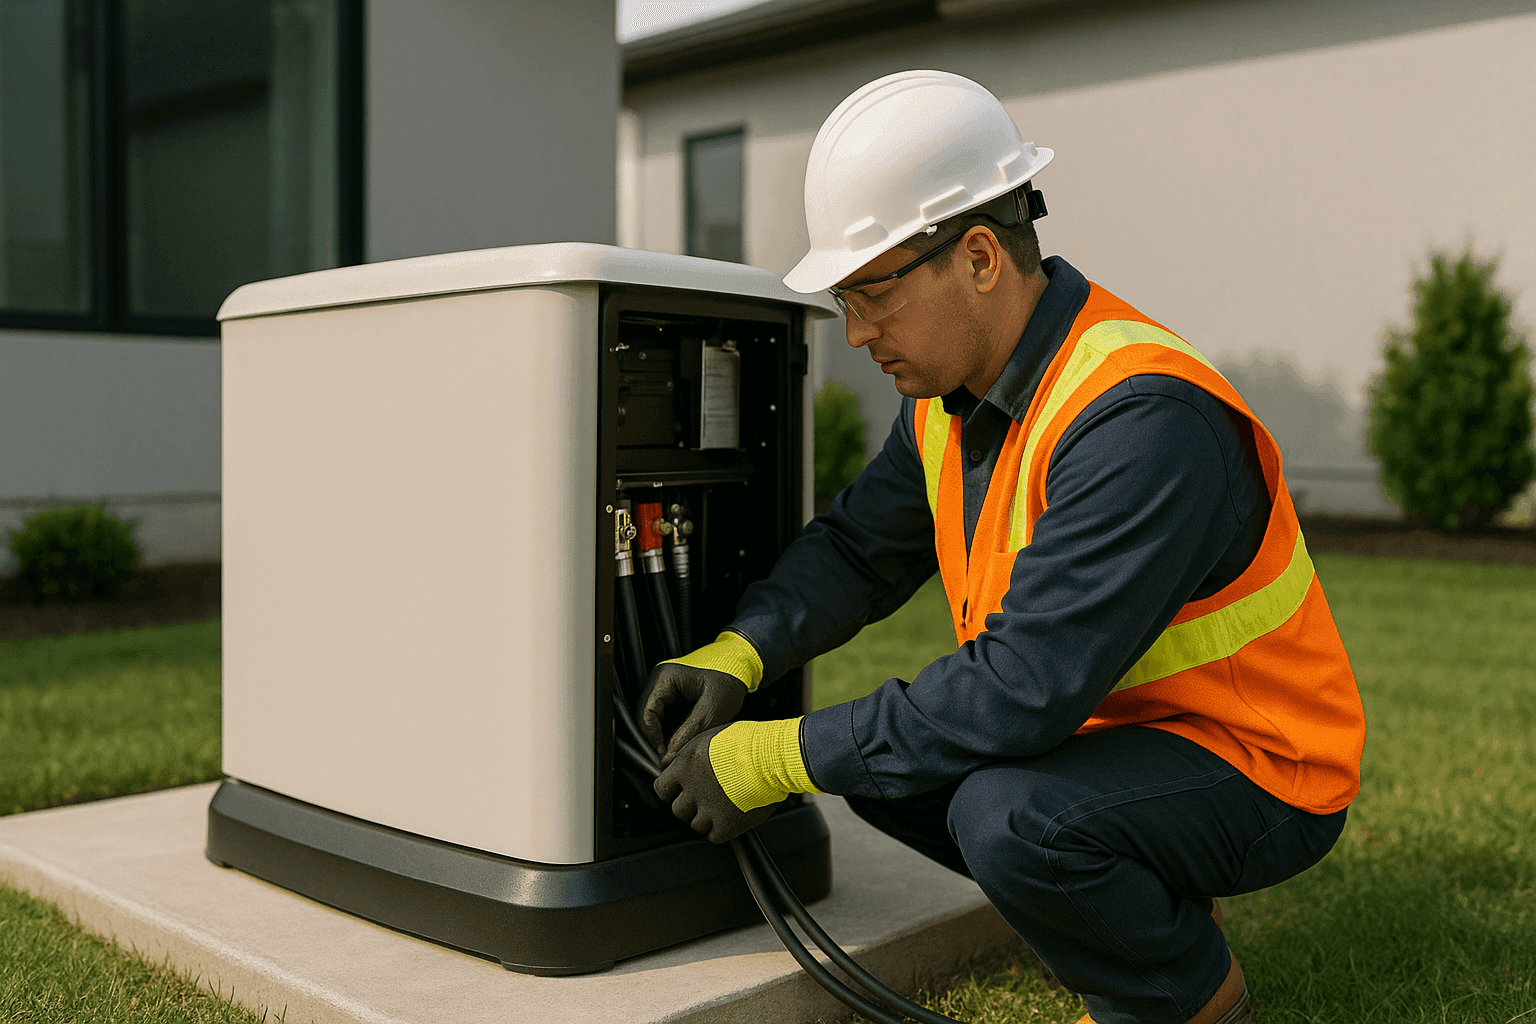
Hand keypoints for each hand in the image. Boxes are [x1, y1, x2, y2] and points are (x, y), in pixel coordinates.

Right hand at [639, 663, 747, 765]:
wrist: (743, 664)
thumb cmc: (730, 679)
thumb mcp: (712, 710)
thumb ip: (688, 733)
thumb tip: (668, 757)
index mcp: (664, 677)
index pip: (645, 714)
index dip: (653, 739)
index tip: (665, 756)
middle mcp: (659, 680)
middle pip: (646, 716)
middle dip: (656, 738)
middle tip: (669, 757)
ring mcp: (665, 686)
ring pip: (654, 718)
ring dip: (663, 735)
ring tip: (677, 750)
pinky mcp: (673, 693)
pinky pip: (664, 716)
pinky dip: (670, 729)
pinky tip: (682, 739)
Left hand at [654, 718, 820, 843]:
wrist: (773, 757)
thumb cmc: (749, 741)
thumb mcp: (711, 736)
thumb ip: (690, 753)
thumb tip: (675, 763)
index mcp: (685, 766)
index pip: (662, 788)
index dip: (672, 791)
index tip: (682, 790)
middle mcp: (692, 789)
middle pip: (678, 810)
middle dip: (690, 806)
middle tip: (708, 798)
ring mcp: (708, 809)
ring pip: (696, 824)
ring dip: (707, 818)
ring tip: (724, 805)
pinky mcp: (726, 825)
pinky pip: (714, 836)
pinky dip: (721, 830)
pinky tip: (731, 817)